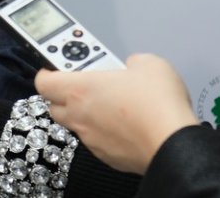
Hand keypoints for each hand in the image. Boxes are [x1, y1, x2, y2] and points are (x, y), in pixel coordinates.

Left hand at [36, 53, 197, 174]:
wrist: (176, 145)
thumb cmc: (158, 103)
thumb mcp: (148, 64)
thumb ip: (132, 62)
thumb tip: (132, 67)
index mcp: (79, 89)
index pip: (42, 82)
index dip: (48, 73)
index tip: (60, 66)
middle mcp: (79, 116)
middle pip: (55, 105)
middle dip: (65, 95)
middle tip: (87, 85)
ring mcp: (92, 139)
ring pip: (77, 125)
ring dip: (86, 114)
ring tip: (112, 106)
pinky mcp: (108, 157)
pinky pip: (98, 142)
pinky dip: (105, 133)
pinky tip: (127, 127)